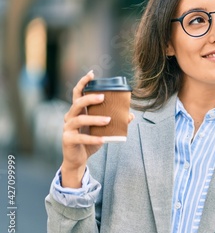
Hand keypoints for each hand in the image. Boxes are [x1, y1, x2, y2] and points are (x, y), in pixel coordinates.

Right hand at [60, 70, 133, 187]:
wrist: (78, 159)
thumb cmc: (90, 141)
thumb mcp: (102, 130)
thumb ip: (114, 122)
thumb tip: (130, 115)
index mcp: (78, 111)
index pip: (77, 93)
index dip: (83, 83)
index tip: (92, 74)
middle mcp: (70, 117)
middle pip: (77, 103)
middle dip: (90, 98)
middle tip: (103, 97)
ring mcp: (67, 128)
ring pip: (79, 119)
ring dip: (95, 119)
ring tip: (108, 120)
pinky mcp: (68, 140)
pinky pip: (81, 138)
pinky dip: (93, 138)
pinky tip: (103, 139)